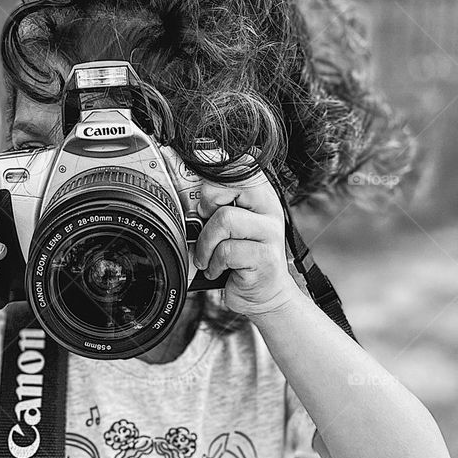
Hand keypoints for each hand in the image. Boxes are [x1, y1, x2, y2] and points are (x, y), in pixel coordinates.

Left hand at [193, 162, 299, 316]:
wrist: (264, 294)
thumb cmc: (242, 259)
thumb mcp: (230, 227)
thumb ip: (217, 206)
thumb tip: (187, 193)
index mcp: (261, 195)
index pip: (242, 164)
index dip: (215, 171)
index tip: (204, 193)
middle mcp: (269, 209)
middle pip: (234, 182)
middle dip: (209, 199)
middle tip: (204, 218)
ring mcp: (270, 233)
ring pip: (225, 219)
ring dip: (206, 242)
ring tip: (207, 256)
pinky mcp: (265, 258)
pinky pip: (227, 251)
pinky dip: (213, 263)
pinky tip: (218, 269)